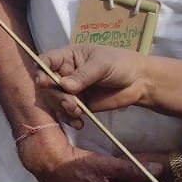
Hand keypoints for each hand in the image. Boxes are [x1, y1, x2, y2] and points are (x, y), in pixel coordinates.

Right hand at [37, 45, 151, 127]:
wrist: (140, 82)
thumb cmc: (121, 64)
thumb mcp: (102, 65)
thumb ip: (83, 75)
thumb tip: (64, 86)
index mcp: (67, 57)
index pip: (46, 61)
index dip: (41, 71)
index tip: (44, 82)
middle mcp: (65, 73)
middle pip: (48, 85)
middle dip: (56, 95)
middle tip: (70, 103)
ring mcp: (71, 90)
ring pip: (56, 100)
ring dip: (63, 108)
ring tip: (78, 113)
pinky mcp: (79, 105)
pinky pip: (67, 113)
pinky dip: (70, 119)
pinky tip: (79, 123)